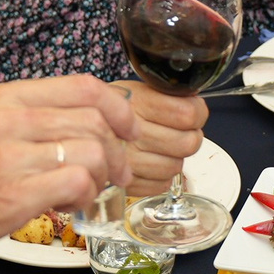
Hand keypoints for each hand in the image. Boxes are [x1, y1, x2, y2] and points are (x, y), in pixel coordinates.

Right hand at [0, 75, 135, 268]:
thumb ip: (26, 120)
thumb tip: (80, 124)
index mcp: (2, 98)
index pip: (84, 85)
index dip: (119, 108)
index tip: (128, 129)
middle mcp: (8, 120)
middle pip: (96, 120)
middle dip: (118, 150)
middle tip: (115, 174)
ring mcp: (10, 156)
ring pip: (93, 151)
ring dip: (102, 178)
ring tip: (85, 194)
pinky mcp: (13, 196)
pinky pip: (78, 184)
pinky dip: (85, 198)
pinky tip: (68, 207)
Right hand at [116, 81, 206, 197]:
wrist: (76, 130)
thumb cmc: (112, 110)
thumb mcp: (137, 89)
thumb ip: (168, 95)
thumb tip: (196, 104)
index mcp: (137, 103)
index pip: (188, 114)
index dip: (197, 113)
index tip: (192, 112)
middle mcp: (130, 133)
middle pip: (187, 143)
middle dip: (190, 136)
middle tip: (180, 131)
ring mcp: (127, 162)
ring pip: (176, 166)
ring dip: (174, 157)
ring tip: (161, 147)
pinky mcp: (126, 184)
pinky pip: (161, 185)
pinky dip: (160, 175)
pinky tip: (150, 161)